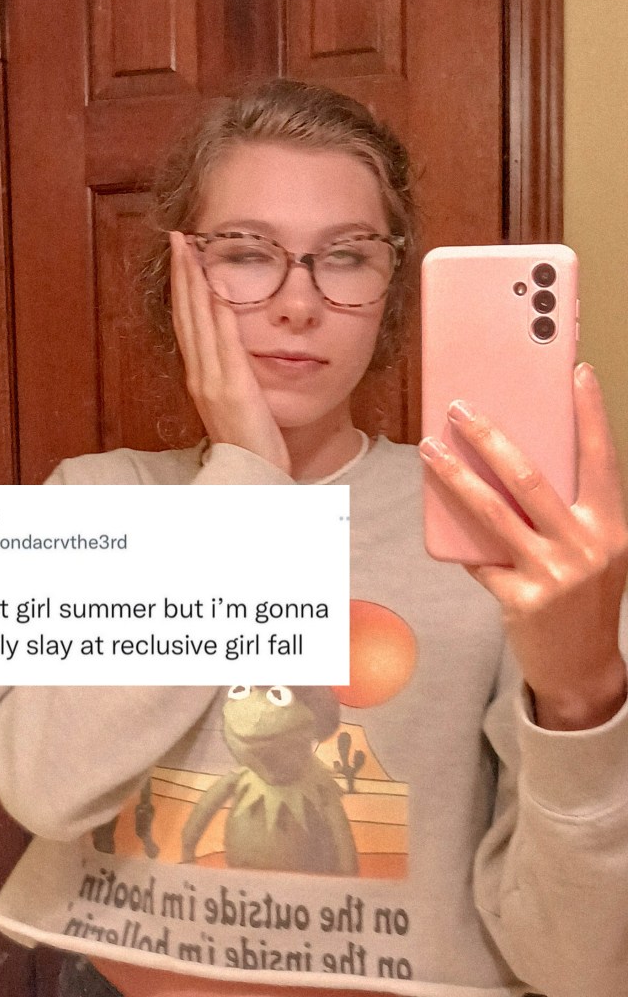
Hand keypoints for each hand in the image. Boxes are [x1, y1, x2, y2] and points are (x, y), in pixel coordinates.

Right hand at [169, 232, 290, 474]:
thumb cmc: (247, 443)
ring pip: (199, 321)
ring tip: (190, 249)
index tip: (182, 254)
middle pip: (186, 314)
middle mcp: (200, 375)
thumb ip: (230, 374)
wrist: (250, 477)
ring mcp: (213, 381)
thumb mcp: (235, 402)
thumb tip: (232, 346)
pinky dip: (220, 313)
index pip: (188, 322)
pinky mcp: (233, 389)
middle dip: (182, 273)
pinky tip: (219, 286)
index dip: (182, 287)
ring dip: (194, 282)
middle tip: (178, 237)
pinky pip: (225, 343)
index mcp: (200, 376)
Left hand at [419, 363, 627, 729]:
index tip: (577, 372)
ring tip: (430, 449)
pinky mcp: (522, 598)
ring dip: (455, 476)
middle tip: (460, 408)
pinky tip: (441, 515)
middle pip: (530, 478)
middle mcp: (588, 546)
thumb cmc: (583, 596)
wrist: (584, 667)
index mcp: (611, 526)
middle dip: (490, 437)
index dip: (590, 414)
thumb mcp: (591, 550)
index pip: (601, 458)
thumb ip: (563, 513)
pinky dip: (460, 538)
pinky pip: (480, 557)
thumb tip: (506, 464)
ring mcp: (555, 574)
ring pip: (493, 512)